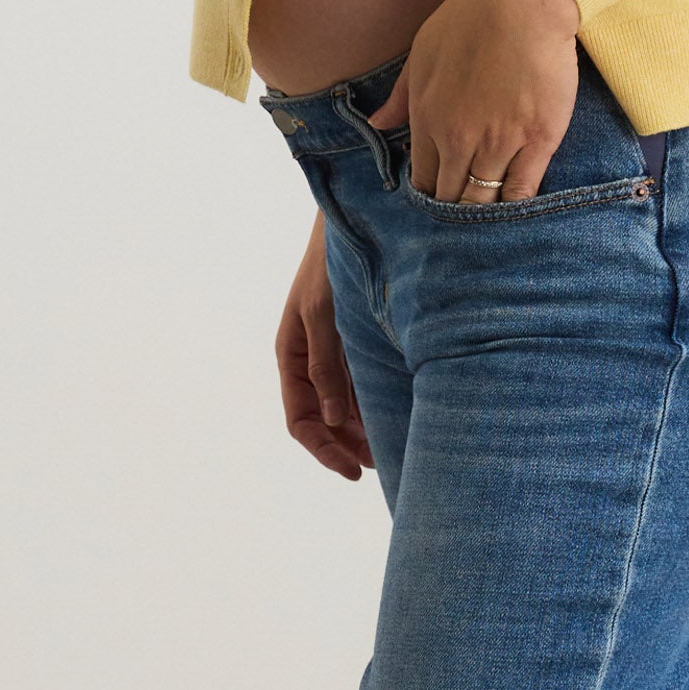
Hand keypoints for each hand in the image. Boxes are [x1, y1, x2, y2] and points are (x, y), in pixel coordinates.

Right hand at [275, 208, 374, 481]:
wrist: (356, 218)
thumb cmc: (331, 261)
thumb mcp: (324, 312)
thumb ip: (327, 363)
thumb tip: (334, 419)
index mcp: (291, 353)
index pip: (301, 419)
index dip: (324, 449)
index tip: (353, 470)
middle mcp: (310, 356)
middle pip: (324, 417)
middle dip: (348, 445)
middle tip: (382, 466)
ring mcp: (333, 347)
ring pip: (344, 403)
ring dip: (363, 427)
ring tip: (393, 448)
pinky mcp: (356, 336)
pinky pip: (360, 381)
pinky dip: (374, 401)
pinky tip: (397, 411)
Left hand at [365, 0, 581, 203]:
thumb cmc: (470, 16)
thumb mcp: (422, 52)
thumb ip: (400, 96)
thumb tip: (378, 125)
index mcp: (426, 118)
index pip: (422, 179)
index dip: (431, 195)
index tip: (442, 198)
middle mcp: (458, 137)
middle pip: (451, 197)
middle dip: (455, 209)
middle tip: (466, 216)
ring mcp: (499, 141)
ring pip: (484, 200)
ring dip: (484, 213)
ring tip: (490, 221)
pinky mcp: (538, 139)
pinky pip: (522, 192)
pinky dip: (517, 207)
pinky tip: (518, 210)